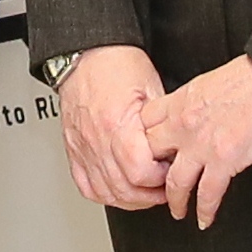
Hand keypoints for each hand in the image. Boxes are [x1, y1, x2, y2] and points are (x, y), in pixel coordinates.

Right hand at [49, 45, 172, 210]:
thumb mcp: (152, 89)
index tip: (172, 171)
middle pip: (124, 189)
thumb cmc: (117, 64)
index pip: (141, 174)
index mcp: (117, 125)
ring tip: (146, 190)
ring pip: (105, 193)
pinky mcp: (74, 150)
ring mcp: (82, 148)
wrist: (87, 53)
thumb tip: (178, 148)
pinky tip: (118, 191)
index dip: (162, 179)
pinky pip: (86, 186)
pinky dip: (104, 194)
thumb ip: (163, 124)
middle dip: (150, 195)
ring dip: (130, 198)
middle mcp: (96, 140)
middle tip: (165, 186)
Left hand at [145, 54, 251, 230]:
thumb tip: (192, 114)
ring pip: (174, 182)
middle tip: (158, 184)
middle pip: (151, 155)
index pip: (144, 124)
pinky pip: (208, 194)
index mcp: (179, 102)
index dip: (143, 140)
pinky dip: (205, 210)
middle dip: (153, 171)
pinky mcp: (224, 161)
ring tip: (178, 211)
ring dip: (175, 201)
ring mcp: (201, 145)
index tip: (149, 151)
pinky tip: (205, 218)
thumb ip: (192, 102)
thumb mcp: (207, 82)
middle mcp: (182, 125)